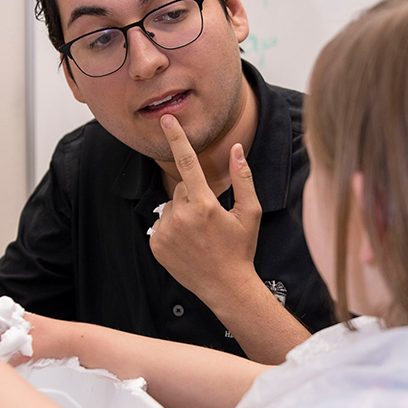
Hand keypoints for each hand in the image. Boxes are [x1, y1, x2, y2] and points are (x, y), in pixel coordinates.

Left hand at [149, 114, 261, 303]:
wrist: (226, 287)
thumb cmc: (241, 249)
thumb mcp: (250, 213)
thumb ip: (243, 178)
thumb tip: (237, 148)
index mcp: (205, 205)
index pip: (187, 163)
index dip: (177, 139)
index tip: (166, 120)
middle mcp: (181, 217)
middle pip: (181, 188)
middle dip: (194, 197)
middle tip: (210, 220)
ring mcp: (166, 232)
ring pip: (170, 206)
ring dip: (182, 213)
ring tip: (199, 235)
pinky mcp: (156, 244)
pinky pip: (161, 223)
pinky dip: (172, 229)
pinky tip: (187, 243)